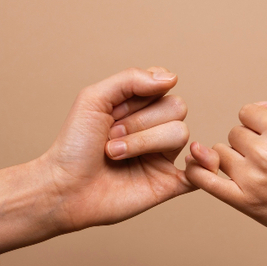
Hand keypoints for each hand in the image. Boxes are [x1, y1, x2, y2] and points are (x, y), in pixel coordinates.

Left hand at [43, 66, 193, 231]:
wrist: (62, 187)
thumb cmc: (73, 145)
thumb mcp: (93, 98)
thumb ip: (131, 79)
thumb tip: (172, 78)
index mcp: (140, 108)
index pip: (164, 86)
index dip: (140, 96)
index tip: (113, 110)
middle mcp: (155, 130)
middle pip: (176, 108)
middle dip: (139, 121)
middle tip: (110, 136)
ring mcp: (162, 157)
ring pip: (181, 134)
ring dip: (143, 142)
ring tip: (115, 154)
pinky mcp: (168, 184)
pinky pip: (201, 173)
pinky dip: (204, 164)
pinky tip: (191, 162)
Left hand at [184, 94, 266, 257]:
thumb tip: (260, 105)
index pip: (246, 112)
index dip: (256, 123)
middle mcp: (265, 152)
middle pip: (233, 133)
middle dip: (246, 142)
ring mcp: (252, 178)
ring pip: (220, 153)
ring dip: (232, 159)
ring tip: (255, 171)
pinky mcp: (243, 201)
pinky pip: (205, 180)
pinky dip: (196, 172)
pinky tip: (195, 168)